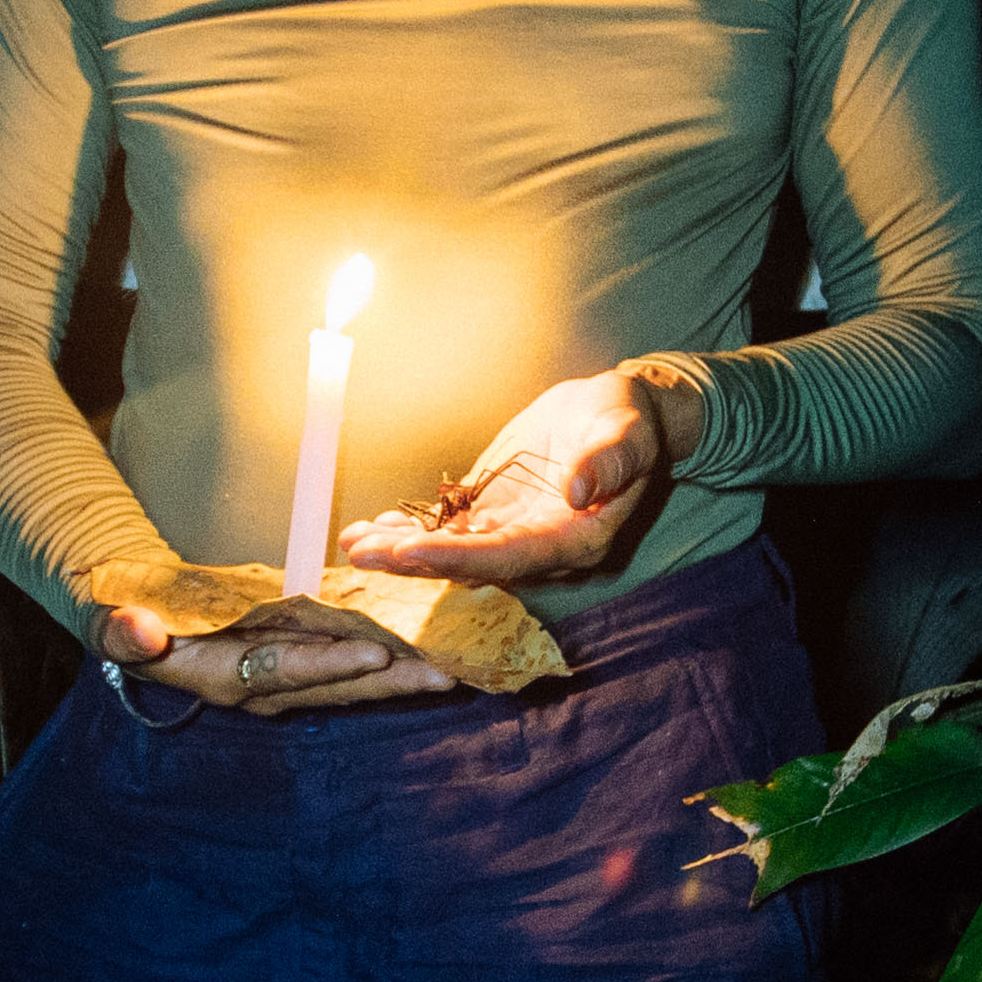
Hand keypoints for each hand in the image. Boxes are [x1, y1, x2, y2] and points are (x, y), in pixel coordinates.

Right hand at [94, 589, 464, 717]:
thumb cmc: (124, 619)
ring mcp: (282, 680)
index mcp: (224, 679)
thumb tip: (138, 631)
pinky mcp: (296, 662)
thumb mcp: (112, 622)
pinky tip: (427, 647)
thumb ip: (122, 631)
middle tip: (445, 672)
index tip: (373, 656)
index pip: (284, 671)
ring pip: (350, 680)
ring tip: (453, 665)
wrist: (134, 623)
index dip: (328, 664)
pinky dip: (388, 657)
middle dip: (390, 681)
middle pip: (335, 686)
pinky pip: (347, 660)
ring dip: (401, 674)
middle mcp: (262, 689)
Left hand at [341, 365, 691, 587]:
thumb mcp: (627, 433)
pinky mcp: (491, 514)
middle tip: (363, 553)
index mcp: (575, 540)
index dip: (462, 557)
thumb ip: (609, 462)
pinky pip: (445, 530)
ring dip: (400, 552)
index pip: (512, 557)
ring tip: (353, 544)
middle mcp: (538, 549)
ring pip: (450, 552)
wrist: (617, 416)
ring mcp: (511, 533)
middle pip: (471, 564)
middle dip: (414, 562)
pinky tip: (367, 530)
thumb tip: (579, 489)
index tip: (414, 551)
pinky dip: (406, 533)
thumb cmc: (628, 422)